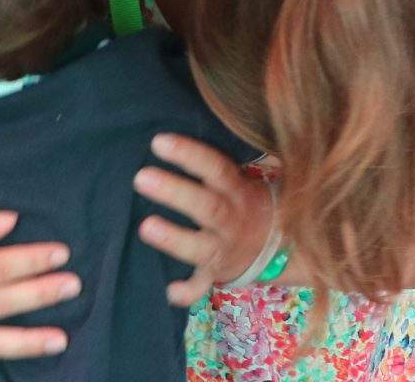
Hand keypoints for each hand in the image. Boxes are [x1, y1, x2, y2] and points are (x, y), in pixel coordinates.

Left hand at [135, 134, 274, 305]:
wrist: (275, 245)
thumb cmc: (241, 200)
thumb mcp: (239, 179)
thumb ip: (213, 160)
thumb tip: (168, 122)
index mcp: (237, 191)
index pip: (215, 168)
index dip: (189, 155)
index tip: (158, 142)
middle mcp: (232, 219)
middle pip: (206, 206)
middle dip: (175, 192)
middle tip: (140, 177)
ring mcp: (224, 249)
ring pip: (202, 246)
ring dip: (175, 239)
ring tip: (145, 227)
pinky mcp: (215, 274)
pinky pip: (203, 286)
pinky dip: (188, 291)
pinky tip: (168, 292)